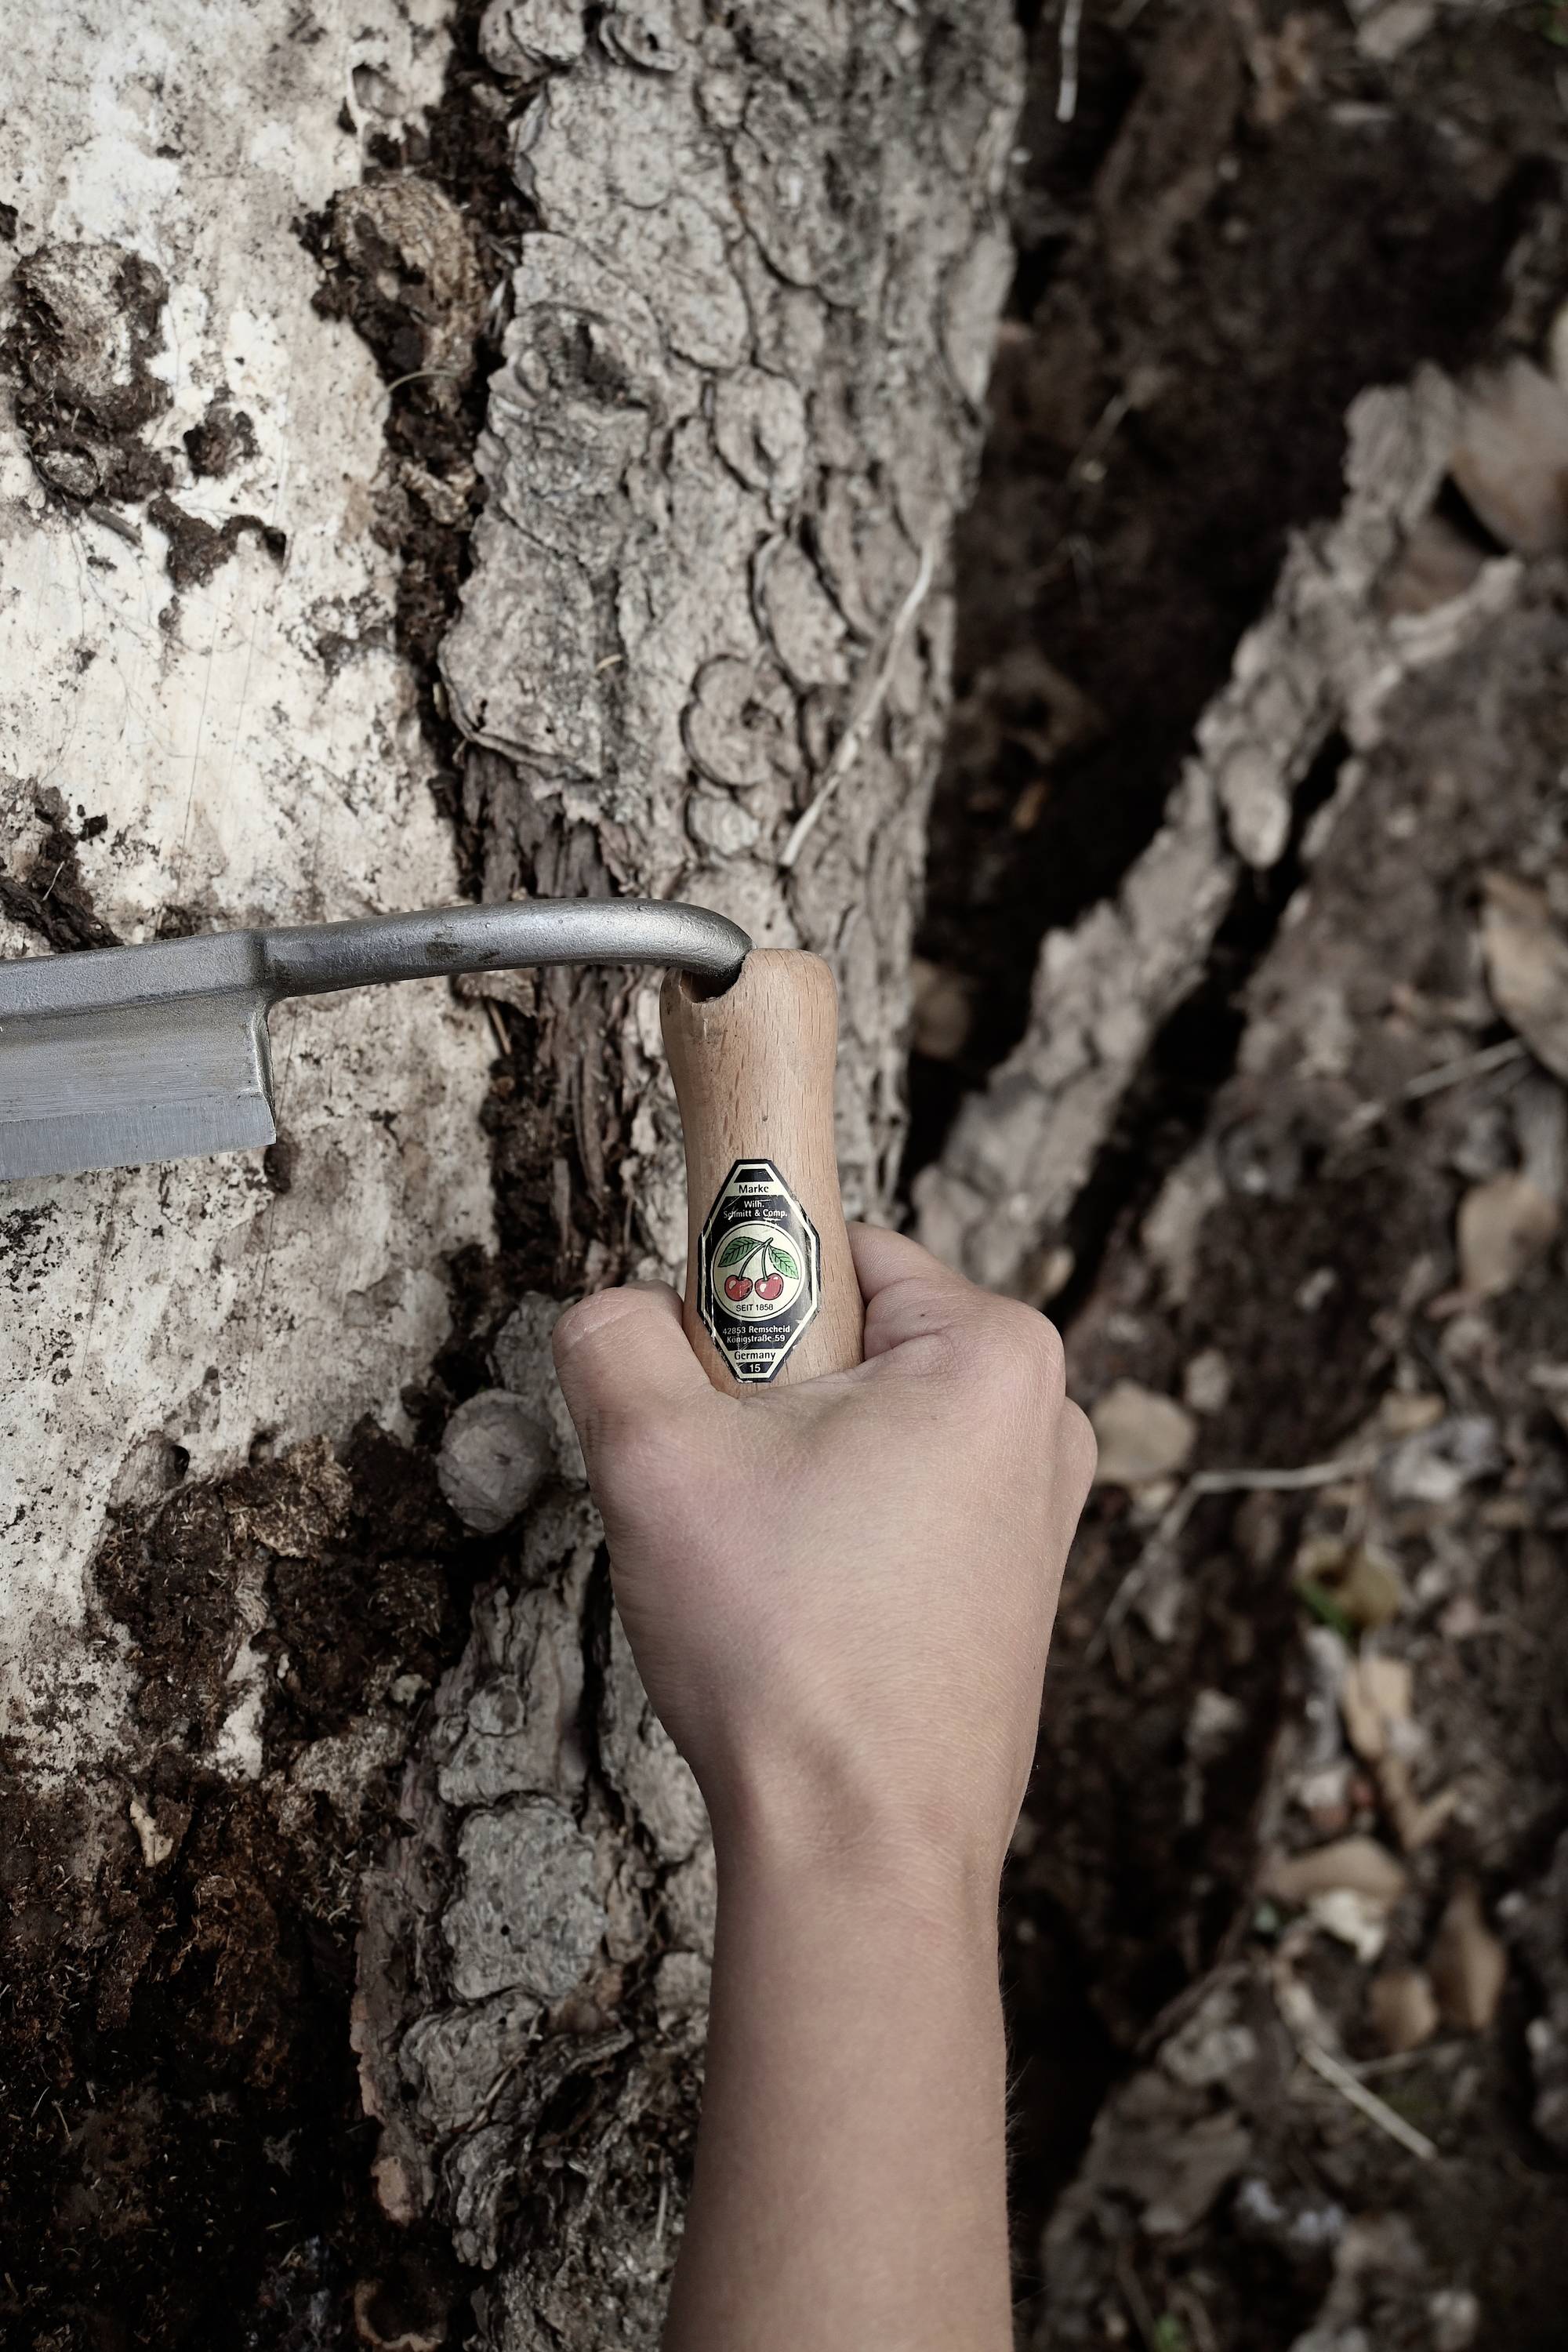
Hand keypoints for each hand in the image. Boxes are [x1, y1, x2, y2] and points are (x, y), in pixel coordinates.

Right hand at [552, 1223, 1094, 1890]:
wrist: (861, 1849)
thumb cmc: (791, 1650)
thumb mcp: (655, 1456)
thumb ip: (614, 1340)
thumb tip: (610, 1314)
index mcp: (994, 1351)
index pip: (832, 1251)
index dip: (737, 1311)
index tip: (705, 1393)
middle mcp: (1044, 1420)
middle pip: (846, 1345)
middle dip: (760, 1404)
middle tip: (727, 1499)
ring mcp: (1038, 1514)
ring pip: (861, 1434)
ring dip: (787, 1480)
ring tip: (763, 1571)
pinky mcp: (1013, 1592)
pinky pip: (893, 1511)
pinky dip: (833, 1541)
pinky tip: (800, 1617)